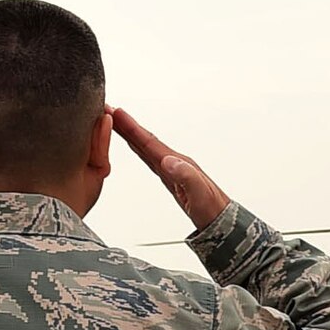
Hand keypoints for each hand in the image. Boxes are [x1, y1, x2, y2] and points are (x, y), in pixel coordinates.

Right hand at [111, 106, 232, 230]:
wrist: (222, 220)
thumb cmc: (212, 208)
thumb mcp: (199, 194)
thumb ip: (185, 176)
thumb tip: (168, 160)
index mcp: (178, 162)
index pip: (150, 142)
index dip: (132, 128)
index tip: (115, 112)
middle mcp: (174, 162)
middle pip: (145, 140)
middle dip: (126, 125)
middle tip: (107, 109)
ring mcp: (173, 169)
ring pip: (146, 147)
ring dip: (130, 134)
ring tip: (114, 123)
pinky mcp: (171, 178)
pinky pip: (150, 159)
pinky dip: (139, 149)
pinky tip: (135, 147)